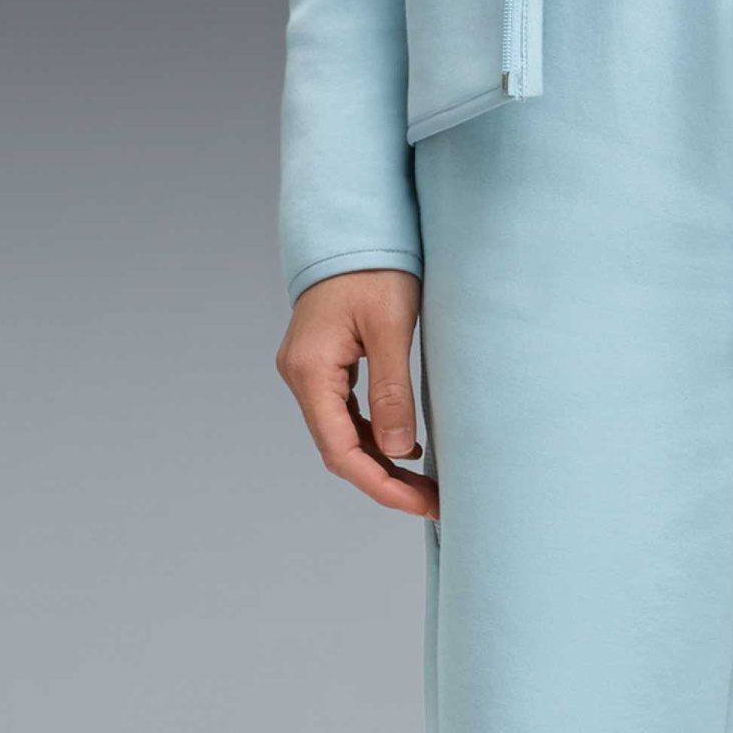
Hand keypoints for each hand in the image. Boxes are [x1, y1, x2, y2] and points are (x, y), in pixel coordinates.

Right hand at [275, 269, 434, 516]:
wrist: (353, 229)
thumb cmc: (375, 269)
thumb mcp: (391, 328)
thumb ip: (392, 392)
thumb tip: (397, 450)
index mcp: (310, 370)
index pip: (340, 450)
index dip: (380, 485)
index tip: (420, 503)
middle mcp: (300, 375)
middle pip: (338, 451)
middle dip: (384, 482)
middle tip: (432, 501)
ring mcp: (308, 372)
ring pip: (341, 436)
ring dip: (380, 463)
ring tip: (424, 484)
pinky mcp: (322, 367)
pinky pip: (344, 415)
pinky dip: (373, 437)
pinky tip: (406, 448)